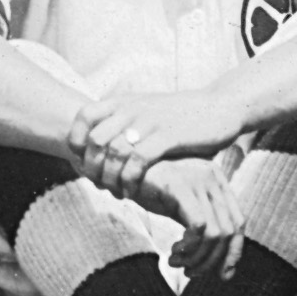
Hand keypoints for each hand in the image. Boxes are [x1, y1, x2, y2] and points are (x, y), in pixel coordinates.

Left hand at [66, 87, 231, 192]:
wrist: (220, 107)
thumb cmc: (181, 117)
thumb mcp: (147, 112)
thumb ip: (124, 122)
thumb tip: (97, 143)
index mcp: (124, 102)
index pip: (83, 115)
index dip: (76, 140)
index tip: (83, 162)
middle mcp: (133, 108)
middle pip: (94, 140)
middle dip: (92, 167)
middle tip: (99, 185)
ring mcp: (150, 121)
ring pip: (113, 152)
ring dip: (110, 178)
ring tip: (115, 193)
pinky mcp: (168, 136)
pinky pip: (138, 161)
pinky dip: (130, 180)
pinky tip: (132, 193)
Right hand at [153, 156, 244, 277]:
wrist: (118, 170)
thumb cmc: (150, 190)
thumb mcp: (182, 208)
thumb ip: (202, 228)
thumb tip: (224, 268)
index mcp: (217, 180)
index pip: (239, 222)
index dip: (234, 252)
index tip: (223, 275)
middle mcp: (212, 177)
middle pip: (228, 231)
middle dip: (212, 260)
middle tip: (190, 272)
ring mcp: (197, 179)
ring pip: (214, 233)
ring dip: (196, 257)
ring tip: (176, 262)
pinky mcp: (180, 185)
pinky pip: (199, 226)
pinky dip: (190, 246)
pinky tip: (173, 250)